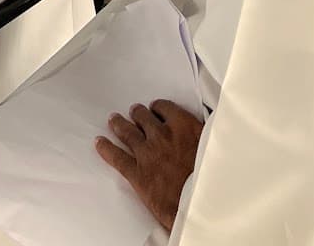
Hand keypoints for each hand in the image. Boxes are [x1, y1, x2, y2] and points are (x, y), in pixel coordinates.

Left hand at [96, 100, 202, 230]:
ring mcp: (147, 153)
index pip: (164, 108)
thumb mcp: (214, 146)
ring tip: (114, 120)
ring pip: (127, 132)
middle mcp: (162, 134)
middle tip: (134, 113)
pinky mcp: (137, 173)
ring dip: (119, 124)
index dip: (158, 109)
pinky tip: (100, 143)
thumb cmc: (213, 178)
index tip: (156, 110)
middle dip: (138, 115)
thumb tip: (209, 127)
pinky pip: (117, 157)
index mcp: (183, 125)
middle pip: (143, 117)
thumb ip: (203, 134)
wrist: (203, 205)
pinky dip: (106, 148)